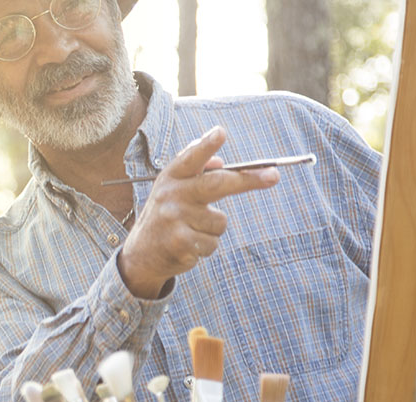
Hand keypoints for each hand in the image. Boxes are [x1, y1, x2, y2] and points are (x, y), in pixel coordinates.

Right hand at [118, 126, 280, 297]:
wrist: (142, 254)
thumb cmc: (166, 216)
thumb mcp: (173, 189)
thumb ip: (195, 173)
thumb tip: (221, 162)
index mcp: (171, 177)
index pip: (190, 158)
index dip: (206, 146)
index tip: (220, 133)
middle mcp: (170, 194)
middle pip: (217, 184)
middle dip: (248, 180)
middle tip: (274, 176)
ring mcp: (174, 218)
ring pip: (220, 221)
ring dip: (213, 229)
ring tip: (192, 230)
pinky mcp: (180, 242)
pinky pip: (213, 242)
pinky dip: (207, 246)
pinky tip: (188, 245)